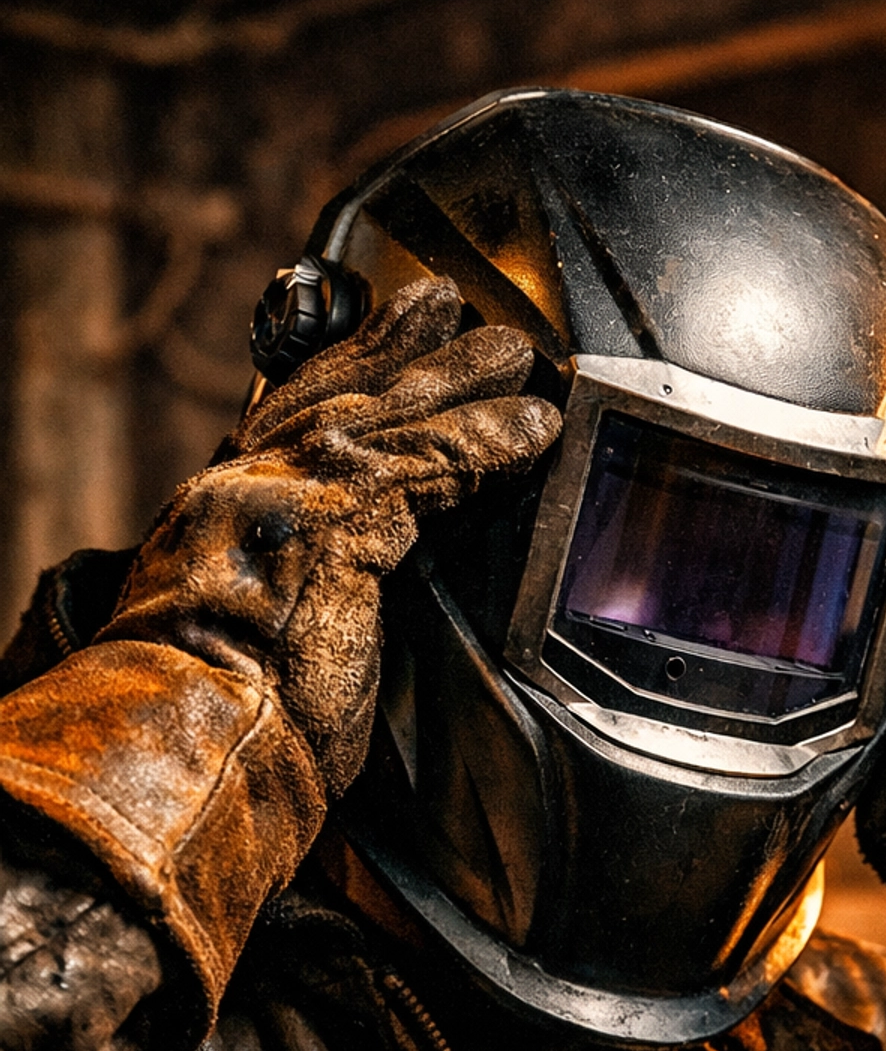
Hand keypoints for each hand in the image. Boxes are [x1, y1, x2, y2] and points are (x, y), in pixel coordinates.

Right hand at [101, 279, 560, 796]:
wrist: (189, 743)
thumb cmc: (214, 733)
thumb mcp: (236, 651)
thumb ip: (279, 608)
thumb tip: (327, 621)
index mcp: (213, 523)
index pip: (278, 427)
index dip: (329, 377)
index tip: (366, 343)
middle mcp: (241, 492)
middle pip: (332, 396)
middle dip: (392, 348)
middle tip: (444, 307)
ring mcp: (287, 500)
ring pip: (386, 415)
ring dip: (458, 381)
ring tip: (512, 358)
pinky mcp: (338, 523)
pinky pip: (430, 463)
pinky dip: (486, 442)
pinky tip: (531, 430)